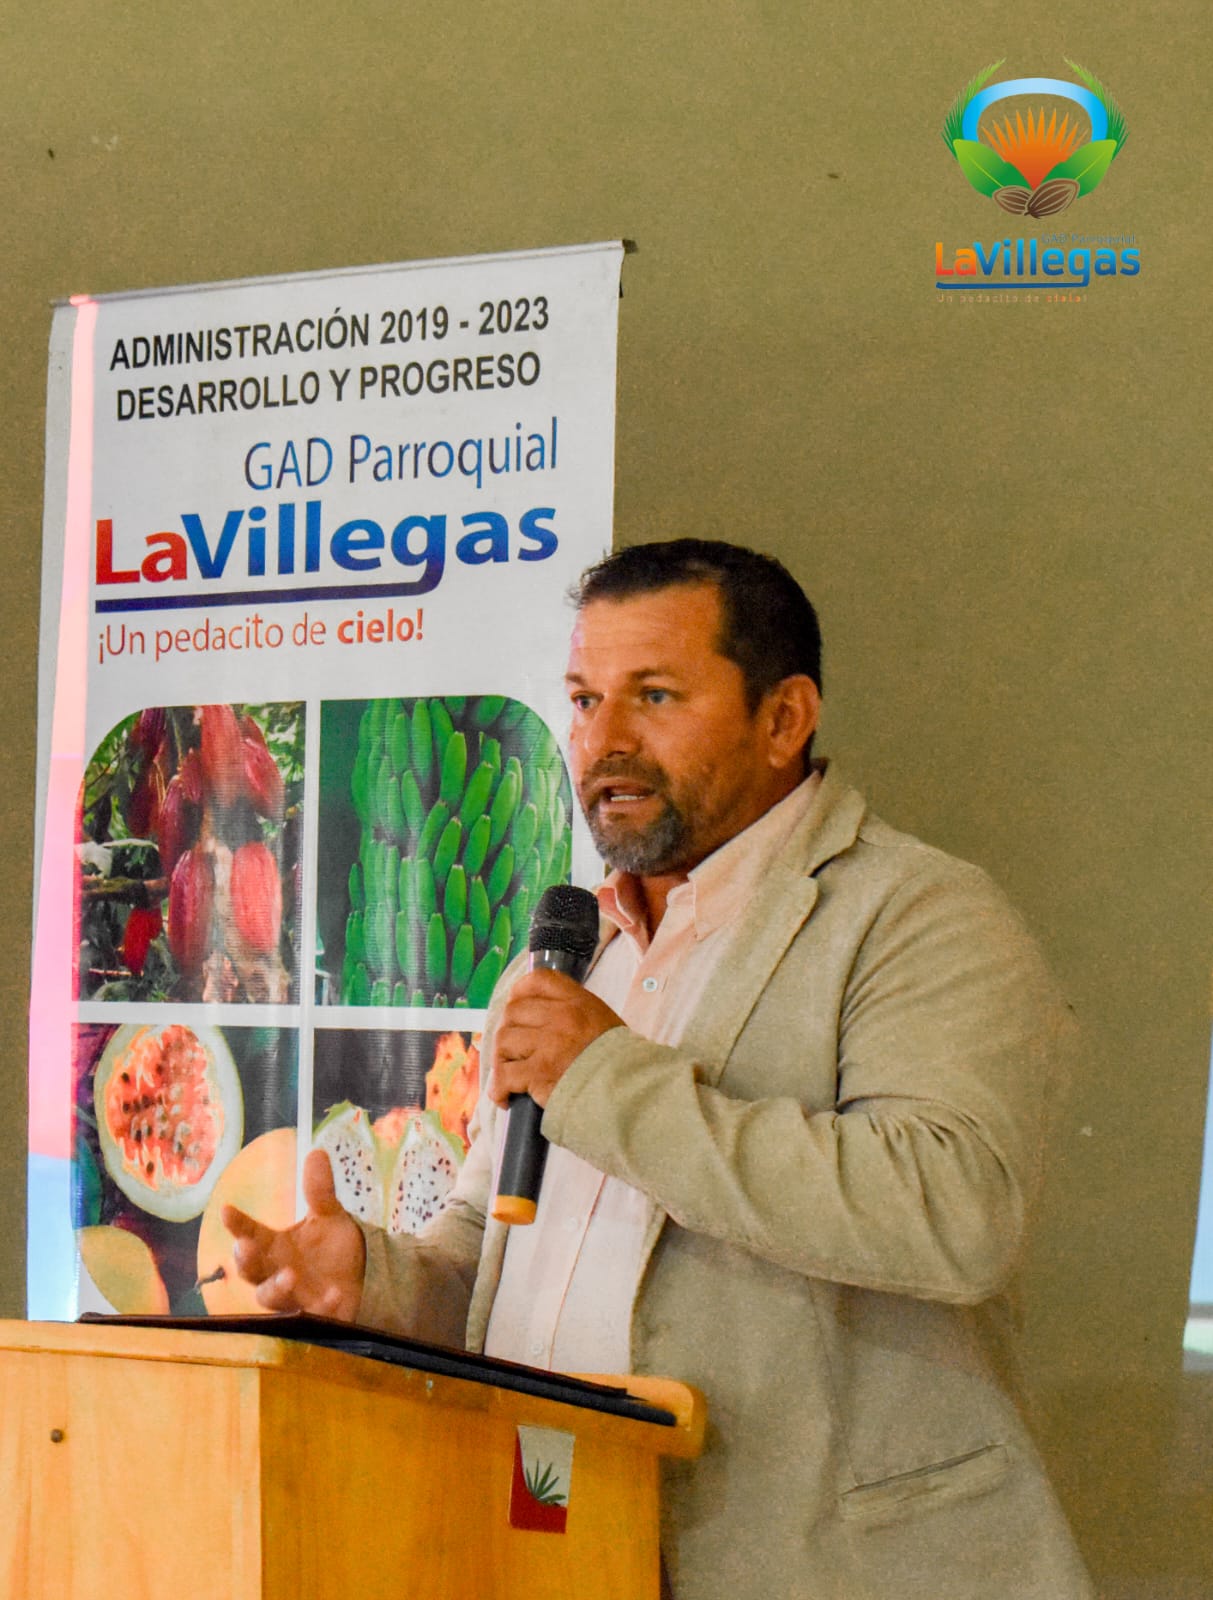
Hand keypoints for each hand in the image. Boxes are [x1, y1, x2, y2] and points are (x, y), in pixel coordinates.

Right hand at [222, 1148, 365, 1318]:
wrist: (360, 1275)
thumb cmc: (330, 1246)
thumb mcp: (328, 1214)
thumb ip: (319, 1189)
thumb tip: (317, 1152)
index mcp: (273, 1245)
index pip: (249, 1233)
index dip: (237, 1224)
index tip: (227, 1209)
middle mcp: (275, 1271)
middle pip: (250, 1270)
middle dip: (245, 1260)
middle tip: (246, 1247)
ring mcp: (292, 1296)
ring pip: (272, 1297)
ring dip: (278, 1286)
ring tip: (291, 1274)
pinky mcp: (314, 1315)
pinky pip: (314, 1313)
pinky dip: (323, 1304)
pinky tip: (334, 1294)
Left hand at [490, 967, 623, 1108]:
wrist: (630, 1090)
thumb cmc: (618, 1062)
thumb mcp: (601, 1021)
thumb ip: (572, 1013)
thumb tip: (539, 1018)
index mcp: (577, 1002)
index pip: (537, 981)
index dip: (519, 993)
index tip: (516, 1008)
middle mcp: (561, 1017)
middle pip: (512, 1012)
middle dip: (507, 1032)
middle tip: (511, 1052)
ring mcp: (548, 1044)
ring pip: (504, 1041)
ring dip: (502, 1060)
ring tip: (510, 1075)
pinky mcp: (539, 1073)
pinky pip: (505, 1074)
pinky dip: (499, 1088)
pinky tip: (505, 1097)